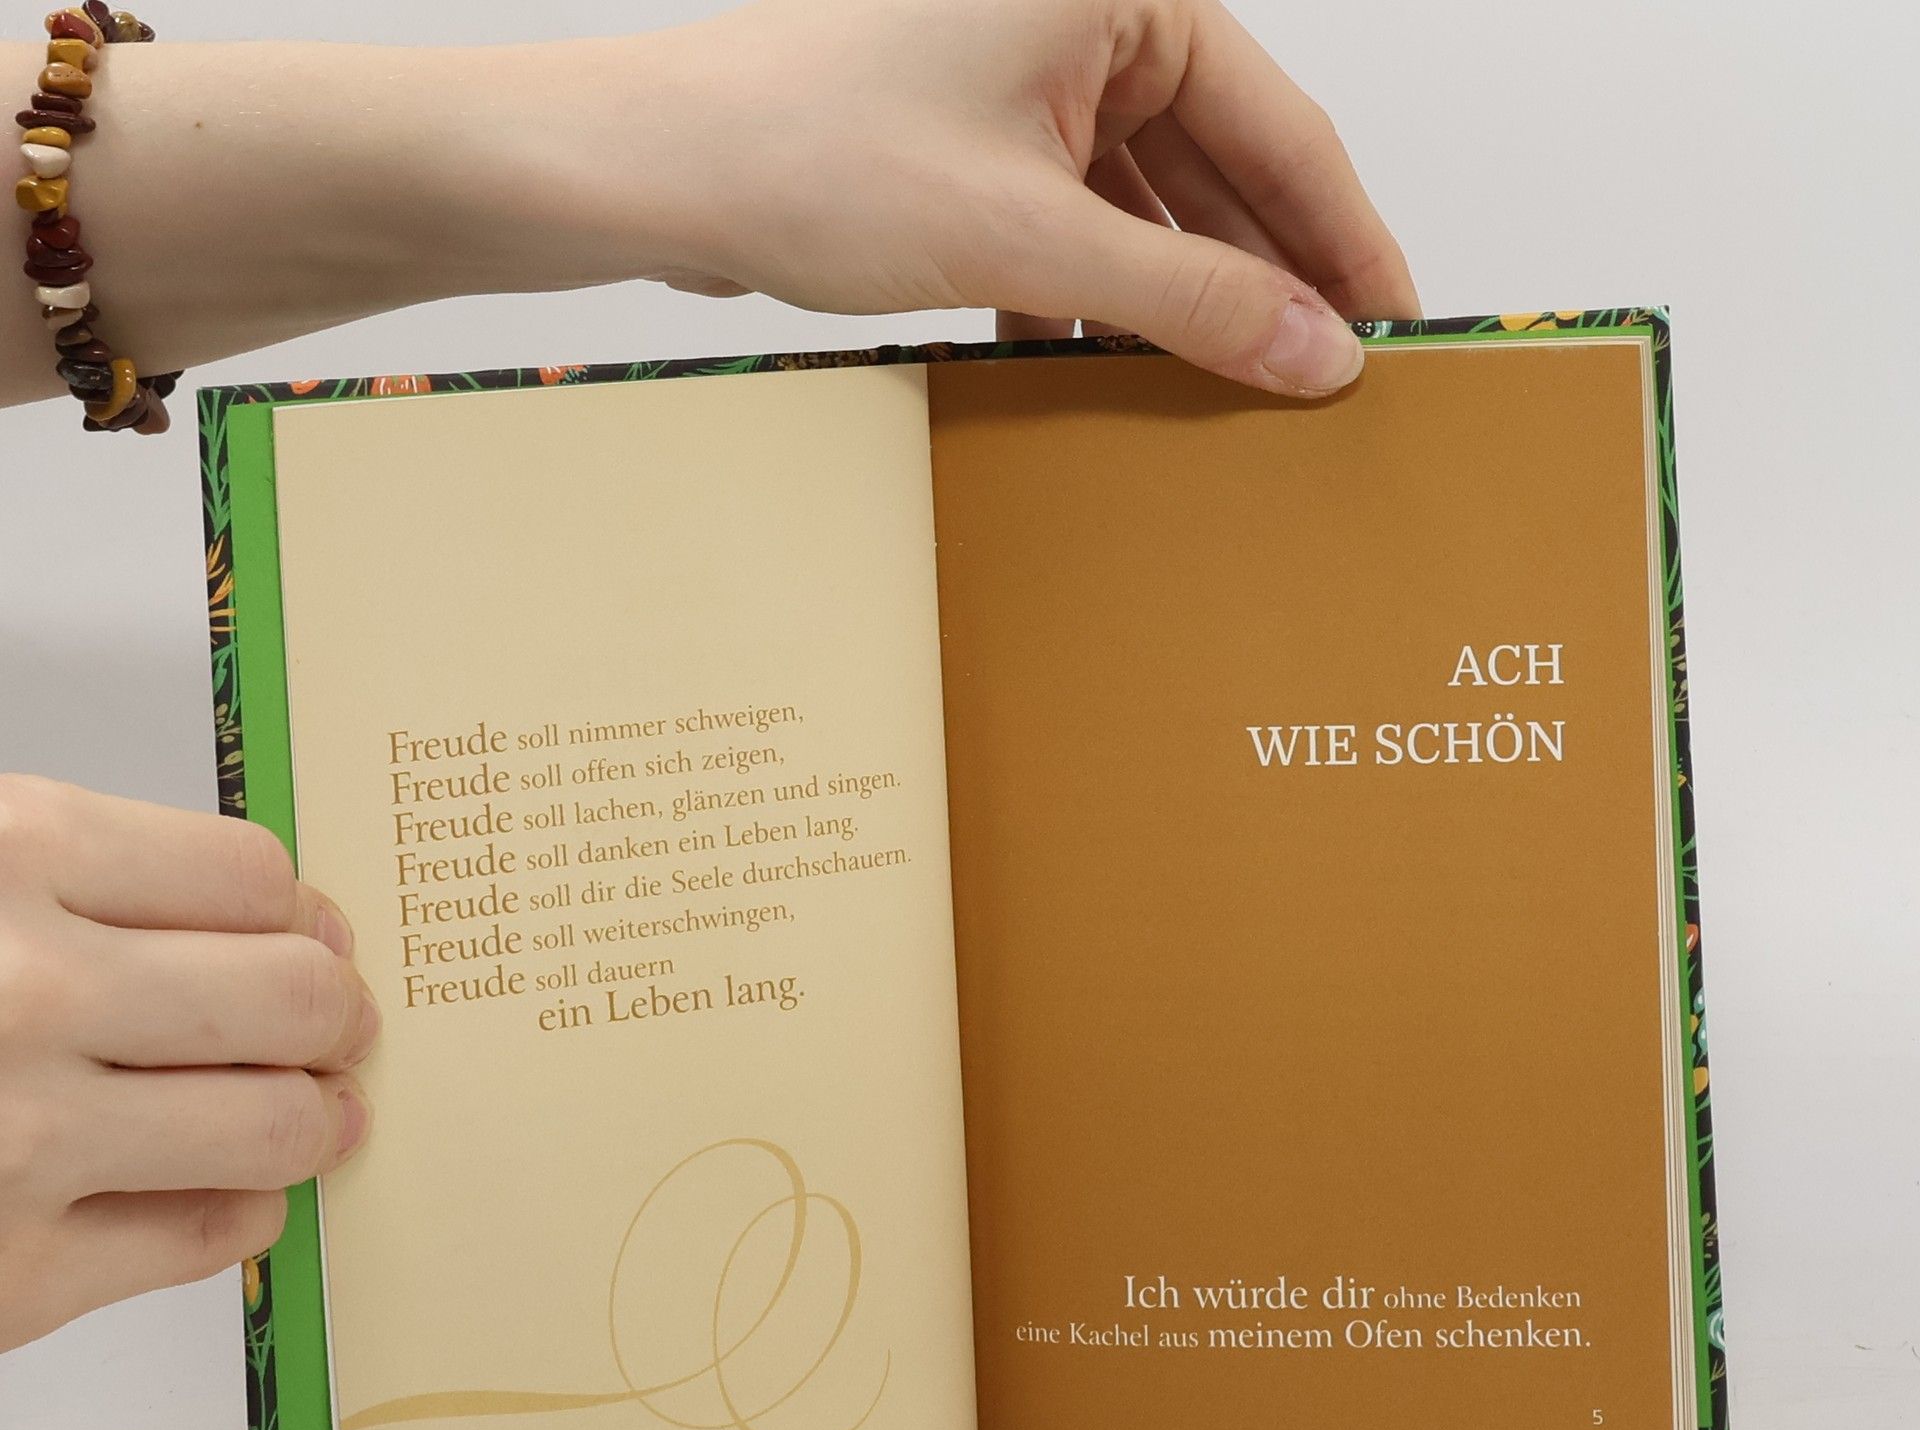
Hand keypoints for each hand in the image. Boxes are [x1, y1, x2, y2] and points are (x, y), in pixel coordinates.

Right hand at [0, 778, 376, 1351]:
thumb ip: (80, 881)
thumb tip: (279, 920)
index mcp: (7, 859)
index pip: (254, 879)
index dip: (297, 914)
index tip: (308, 934)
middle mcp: (27, 995)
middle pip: (296, 999)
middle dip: (333, 1016)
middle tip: (332, 1028)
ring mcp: (22, 1145)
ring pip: (282, 1129)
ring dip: (310, 1120)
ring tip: (303, 1112)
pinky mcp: (11, 1279)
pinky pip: (216, 1237)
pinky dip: (238, 1211)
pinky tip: (204, 1188)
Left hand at [494, 0, 1417, 396]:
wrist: (656, 176)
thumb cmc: (814, 153)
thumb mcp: (1030, 238)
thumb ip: (1190, 300)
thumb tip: (1315, 354)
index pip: (1282, 128)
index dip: (1345, 242)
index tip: (1394, 332)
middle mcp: (1080, 12)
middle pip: (1217, 165)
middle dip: (1260, 278)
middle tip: (1319, 385)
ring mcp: (1023, 74)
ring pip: (1143, 202)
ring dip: (1172, 299)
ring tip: (1221, 397)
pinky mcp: (973, 136)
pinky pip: (1071, 219)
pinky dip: (1089, 292)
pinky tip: (1100, 367)